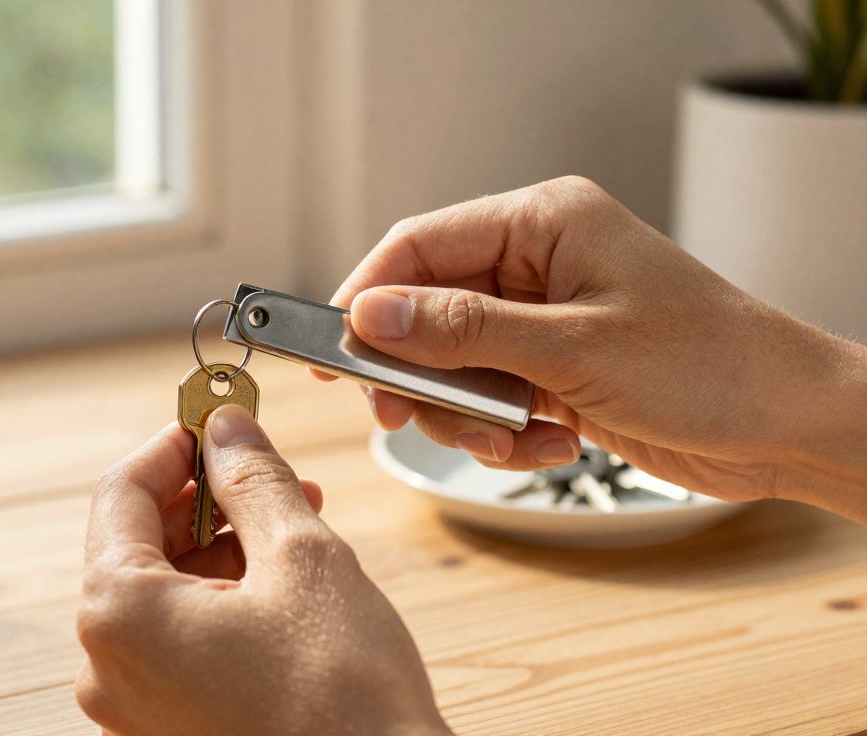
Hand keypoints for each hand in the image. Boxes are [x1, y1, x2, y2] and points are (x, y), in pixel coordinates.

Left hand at [77, 407, 449, 735]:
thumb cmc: (344, 700)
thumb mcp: (302, 559)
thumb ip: (253, 480)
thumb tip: (227, 430)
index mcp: (119, 615)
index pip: (120, 492)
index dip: (174, 445)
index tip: (217, 421)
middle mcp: (106, 668)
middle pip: (135, 543)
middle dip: (204, 497)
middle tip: (265, 469)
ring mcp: (133, 708)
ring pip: (160, 592)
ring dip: (219, 546)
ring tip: (290, 522)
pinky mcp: (167, 729)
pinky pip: (176, 640)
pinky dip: (218, 599)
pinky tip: (277, 582)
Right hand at [329, 176, 866, 518]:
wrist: (789, 424)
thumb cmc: (707, 366)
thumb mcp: (572, 348)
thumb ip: (462, 331)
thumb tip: (372, 315)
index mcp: (543, 222)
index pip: (420, 245)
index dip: (367, 296)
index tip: (332, 351)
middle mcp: (538, 262)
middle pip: (428, 309)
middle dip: (419, 370)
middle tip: (403, 414)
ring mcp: (546, 317)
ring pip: (453, 363)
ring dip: (467, 414)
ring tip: (511, 439)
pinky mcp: (556, 366)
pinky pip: (491, 397)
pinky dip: (506, 431)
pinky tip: (553, 442)